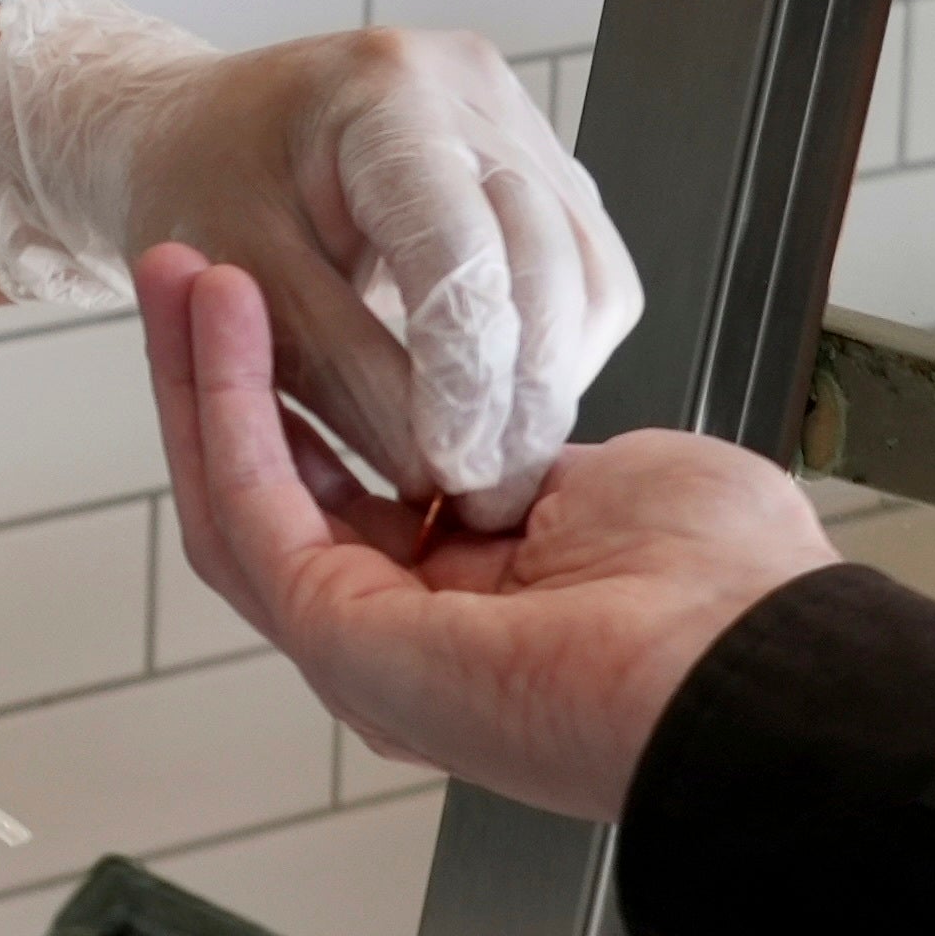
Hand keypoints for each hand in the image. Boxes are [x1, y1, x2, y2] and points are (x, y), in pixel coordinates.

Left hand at [0, 1, 637, 523]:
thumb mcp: (239, 286)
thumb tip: (434, 471)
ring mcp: (520, 122)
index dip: (465, 374)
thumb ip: (340, 371)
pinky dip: (552, 353)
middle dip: (519, 395)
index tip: (451, 470)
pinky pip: (587, 274)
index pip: (458, 249)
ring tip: (489, 463)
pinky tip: (500, 404)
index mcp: (381, 93)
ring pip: (588, 275)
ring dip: (548, 383)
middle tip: (481, 496)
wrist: (202, 130)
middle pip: (546, 261)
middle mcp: (470, 90)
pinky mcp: (546, 167)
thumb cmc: (199, 191)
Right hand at [143, 249, 829, 813]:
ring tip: (178, 272)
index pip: (341, 489)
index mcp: (467, 608)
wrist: (756, 664)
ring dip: (200, 374)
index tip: (273, 295)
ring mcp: (358, 647)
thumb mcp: (610, 477)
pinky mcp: (335, 635)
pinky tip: (220, 315)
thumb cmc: (728, 592)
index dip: (297, 386)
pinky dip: (226, 398)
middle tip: (186, 271)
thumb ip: (516, 449)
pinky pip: (252, 501)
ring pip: (237, 492)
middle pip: (266, 487)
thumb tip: (472, 418)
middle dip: (218, 370)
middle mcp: (399, 637)